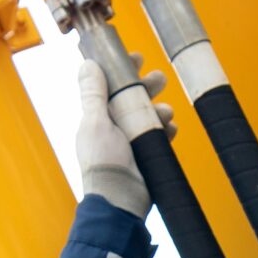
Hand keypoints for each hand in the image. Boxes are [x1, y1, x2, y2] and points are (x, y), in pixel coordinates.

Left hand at [76, 58, 173, 216]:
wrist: (121, 200)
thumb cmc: (104, 162)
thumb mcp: (96, 122)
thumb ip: (93, 94)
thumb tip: (87, 64)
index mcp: (97, 116)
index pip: (109, 85)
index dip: (122, 70)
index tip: (136, 57)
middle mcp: (113, 125)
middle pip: (132, 96)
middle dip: (147, 86)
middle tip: (160, 79)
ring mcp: (131, 139)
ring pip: (149, 114)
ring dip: (159, 110)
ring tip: (165, 114)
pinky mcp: (147, 152)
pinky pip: (161, 133)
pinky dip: (166, 130)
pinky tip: (170, 130)